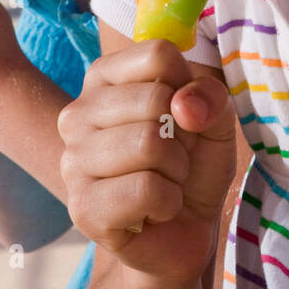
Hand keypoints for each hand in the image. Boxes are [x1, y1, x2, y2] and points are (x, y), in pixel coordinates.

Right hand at [58, 39, 237, 280]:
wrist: (183, 233)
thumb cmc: (192, 166)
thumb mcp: (215, 121)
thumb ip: (210, 97)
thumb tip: (184, 104)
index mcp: (104, 79)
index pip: (157, 54)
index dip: (187, 87)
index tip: (183, 114)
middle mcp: (77, 114)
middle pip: (154, 98)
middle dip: (183, 135)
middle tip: (175, 158)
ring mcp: (73, 162)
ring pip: (150, 143)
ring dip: (176, 170)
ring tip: (165, 183)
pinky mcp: (82, 208)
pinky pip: (145, 189)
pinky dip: (167, 202)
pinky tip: (155, 210)